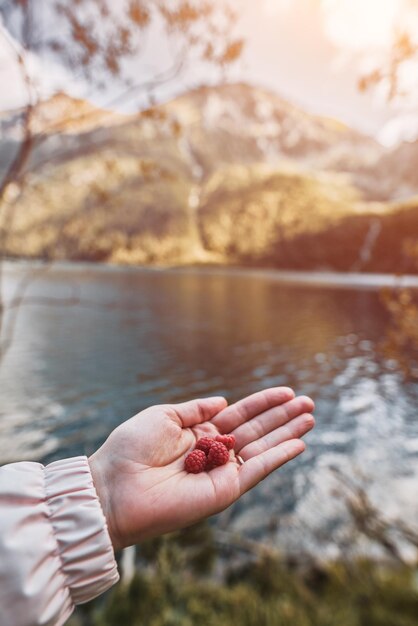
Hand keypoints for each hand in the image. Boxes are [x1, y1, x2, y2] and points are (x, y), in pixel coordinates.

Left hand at [89, 387, 314, 549]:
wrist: (114, 486)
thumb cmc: (130, 449)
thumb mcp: (164, 416)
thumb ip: (196, 409)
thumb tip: (223, 400)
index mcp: (200, 434)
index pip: (239, 415)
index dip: (263, 403)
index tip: (286, 392)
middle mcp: (214, 452)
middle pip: (257, 430)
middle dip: (283, 417)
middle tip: (309, 403)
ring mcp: (221, 472)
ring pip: (263, 448)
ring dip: (288, 433)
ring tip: (311, 417)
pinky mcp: (224, 490)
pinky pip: (257, 470)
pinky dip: (279, 457)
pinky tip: (299, 444)